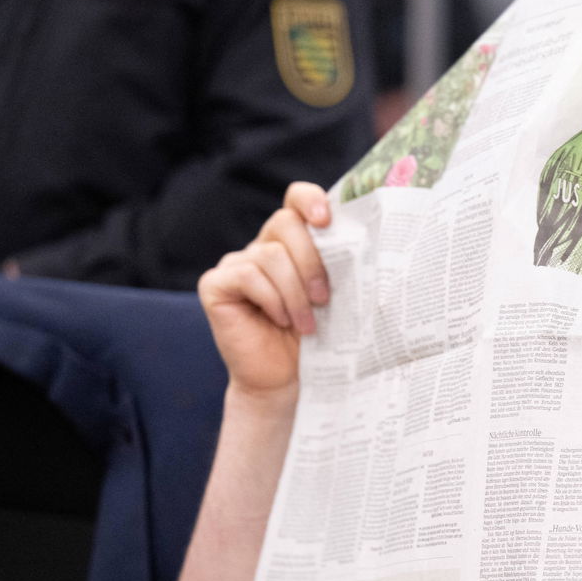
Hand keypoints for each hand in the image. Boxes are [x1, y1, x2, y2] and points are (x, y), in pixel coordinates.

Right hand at [197, 182, 331, 399]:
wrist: (287, 380)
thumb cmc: (317, 340)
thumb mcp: (336, 298)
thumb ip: (340, 267)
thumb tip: (365, 244)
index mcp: (294, 242)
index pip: (297, 199)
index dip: (310, 200)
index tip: (327, 219)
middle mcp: (263, 246)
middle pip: (285, 223)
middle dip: (311, 260)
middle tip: (325, 297)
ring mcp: (237, 263)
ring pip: (270, 255)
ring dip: (295, 292)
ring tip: (307, 324)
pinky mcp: (216, 284)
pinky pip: (247, 276)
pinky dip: (271, 300)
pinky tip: (281, 321)